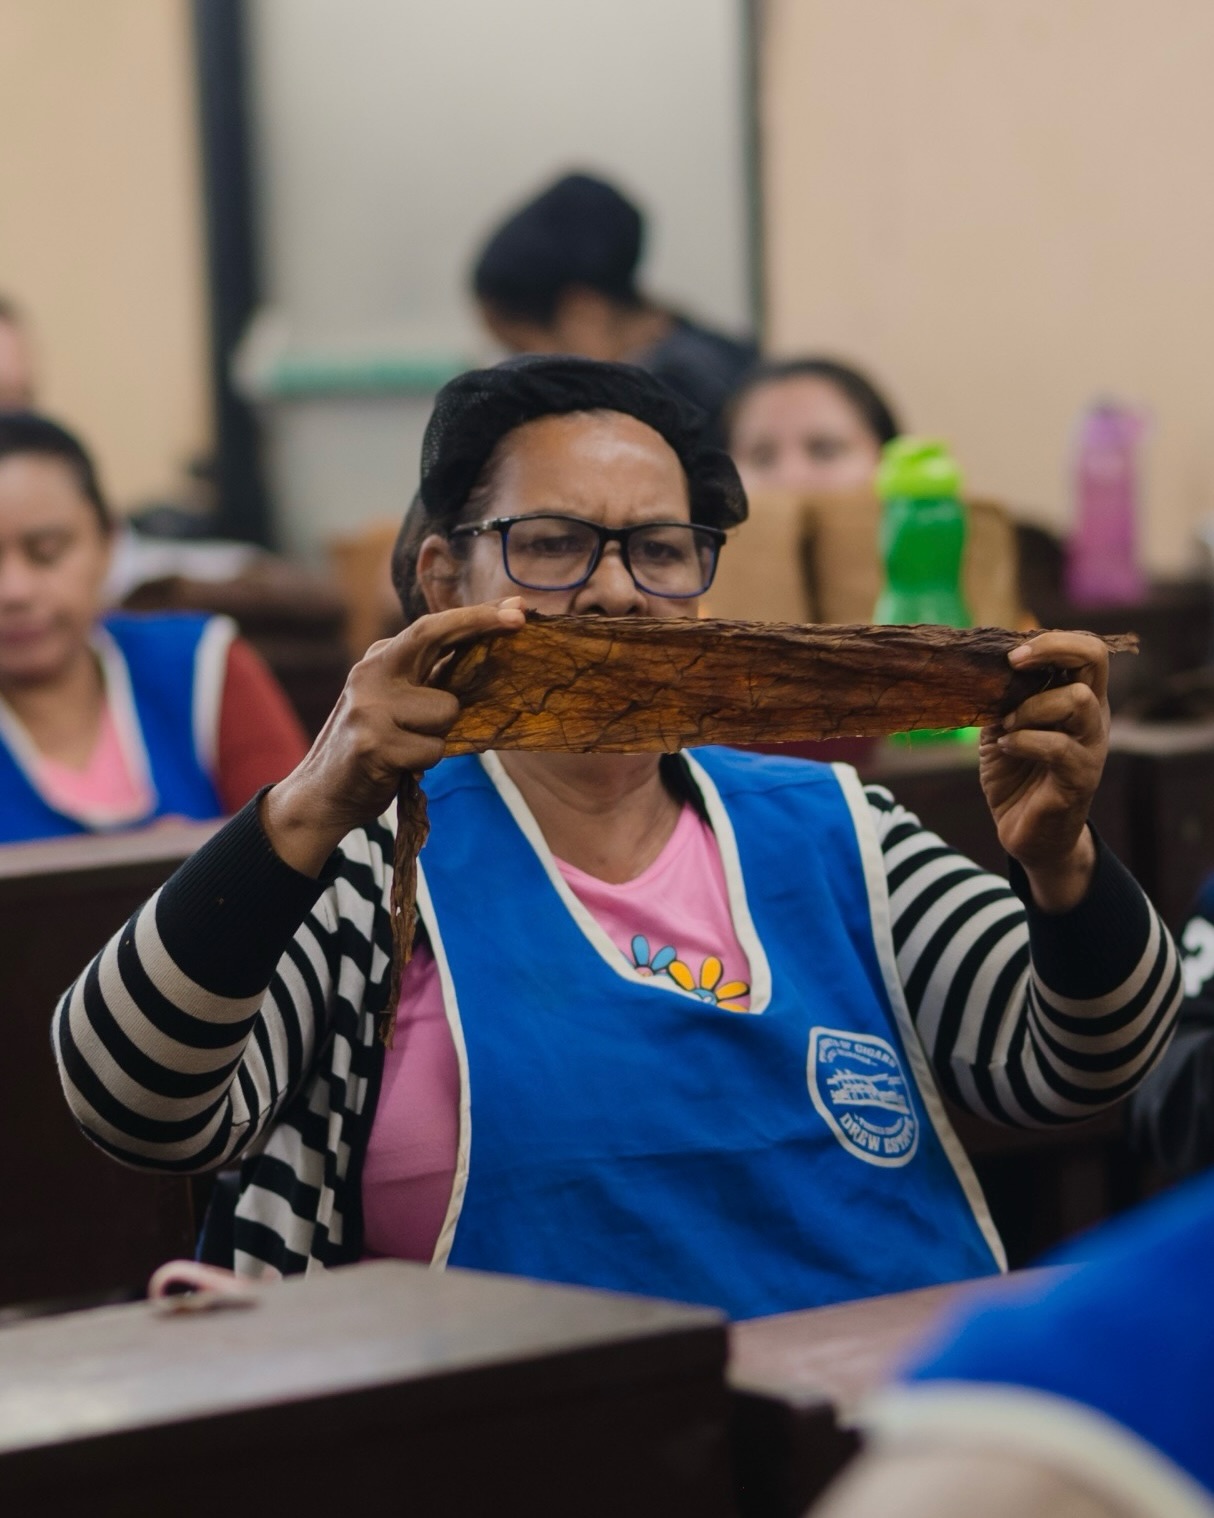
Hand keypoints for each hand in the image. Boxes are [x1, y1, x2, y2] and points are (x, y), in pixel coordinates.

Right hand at [261, 599, 525, 874]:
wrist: (321, 795)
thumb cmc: (374, 748)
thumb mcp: (396, 702)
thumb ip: (430, 676)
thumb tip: (488, 645)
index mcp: (378, 660)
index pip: (430, 627)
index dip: (475, 616)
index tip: (517, 607)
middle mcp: (370, 673)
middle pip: (433, 635)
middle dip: (480, 622)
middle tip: (519, 619)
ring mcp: (368, 707)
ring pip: (447, 710)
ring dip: (441, 735)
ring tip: (409, 747)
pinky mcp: (373, 743)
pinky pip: (434, 749)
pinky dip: (427, 762)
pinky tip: (399, 766)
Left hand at [979, 630, 1109, 912]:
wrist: (1025, 832)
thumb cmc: (1016, 774)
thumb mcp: (1003, 727)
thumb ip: (1003, 697)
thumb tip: (983, 665)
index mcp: (1078, 698)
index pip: (1087, 650)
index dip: (1053, 640)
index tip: (1013, 652)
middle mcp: (1093, 716)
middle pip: (1093, 660)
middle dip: (1051, 651)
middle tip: (1013, 665)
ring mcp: (1090, 746)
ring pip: (1076, 701)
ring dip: (1031, 706)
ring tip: (1006, 725)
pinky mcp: (1079, 777)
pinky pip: (1057, 746)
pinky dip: (1023, 741)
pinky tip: (1006, 748)